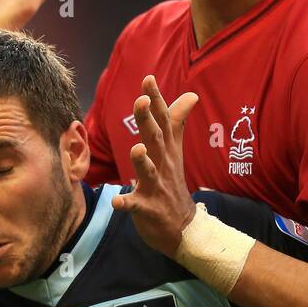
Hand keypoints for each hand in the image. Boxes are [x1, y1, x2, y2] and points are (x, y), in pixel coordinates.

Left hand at [110, 75, 198, 256]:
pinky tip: (116, 200)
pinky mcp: (147, 208)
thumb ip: (176, 122)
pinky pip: (135, 205)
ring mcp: (156, 187)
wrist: (184, 228)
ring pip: (148, 171)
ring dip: (142, 161)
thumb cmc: (172, 184)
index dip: (156, 100)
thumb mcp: (175, 151)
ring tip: (136, 149)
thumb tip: (191, 94)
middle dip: (148, 120)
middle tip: (141, 101)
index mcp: (166, 150)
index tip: (148, 79)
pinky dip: (125, 202)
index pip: (162, 120)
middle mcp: (162, 165)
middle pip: (156, 139)